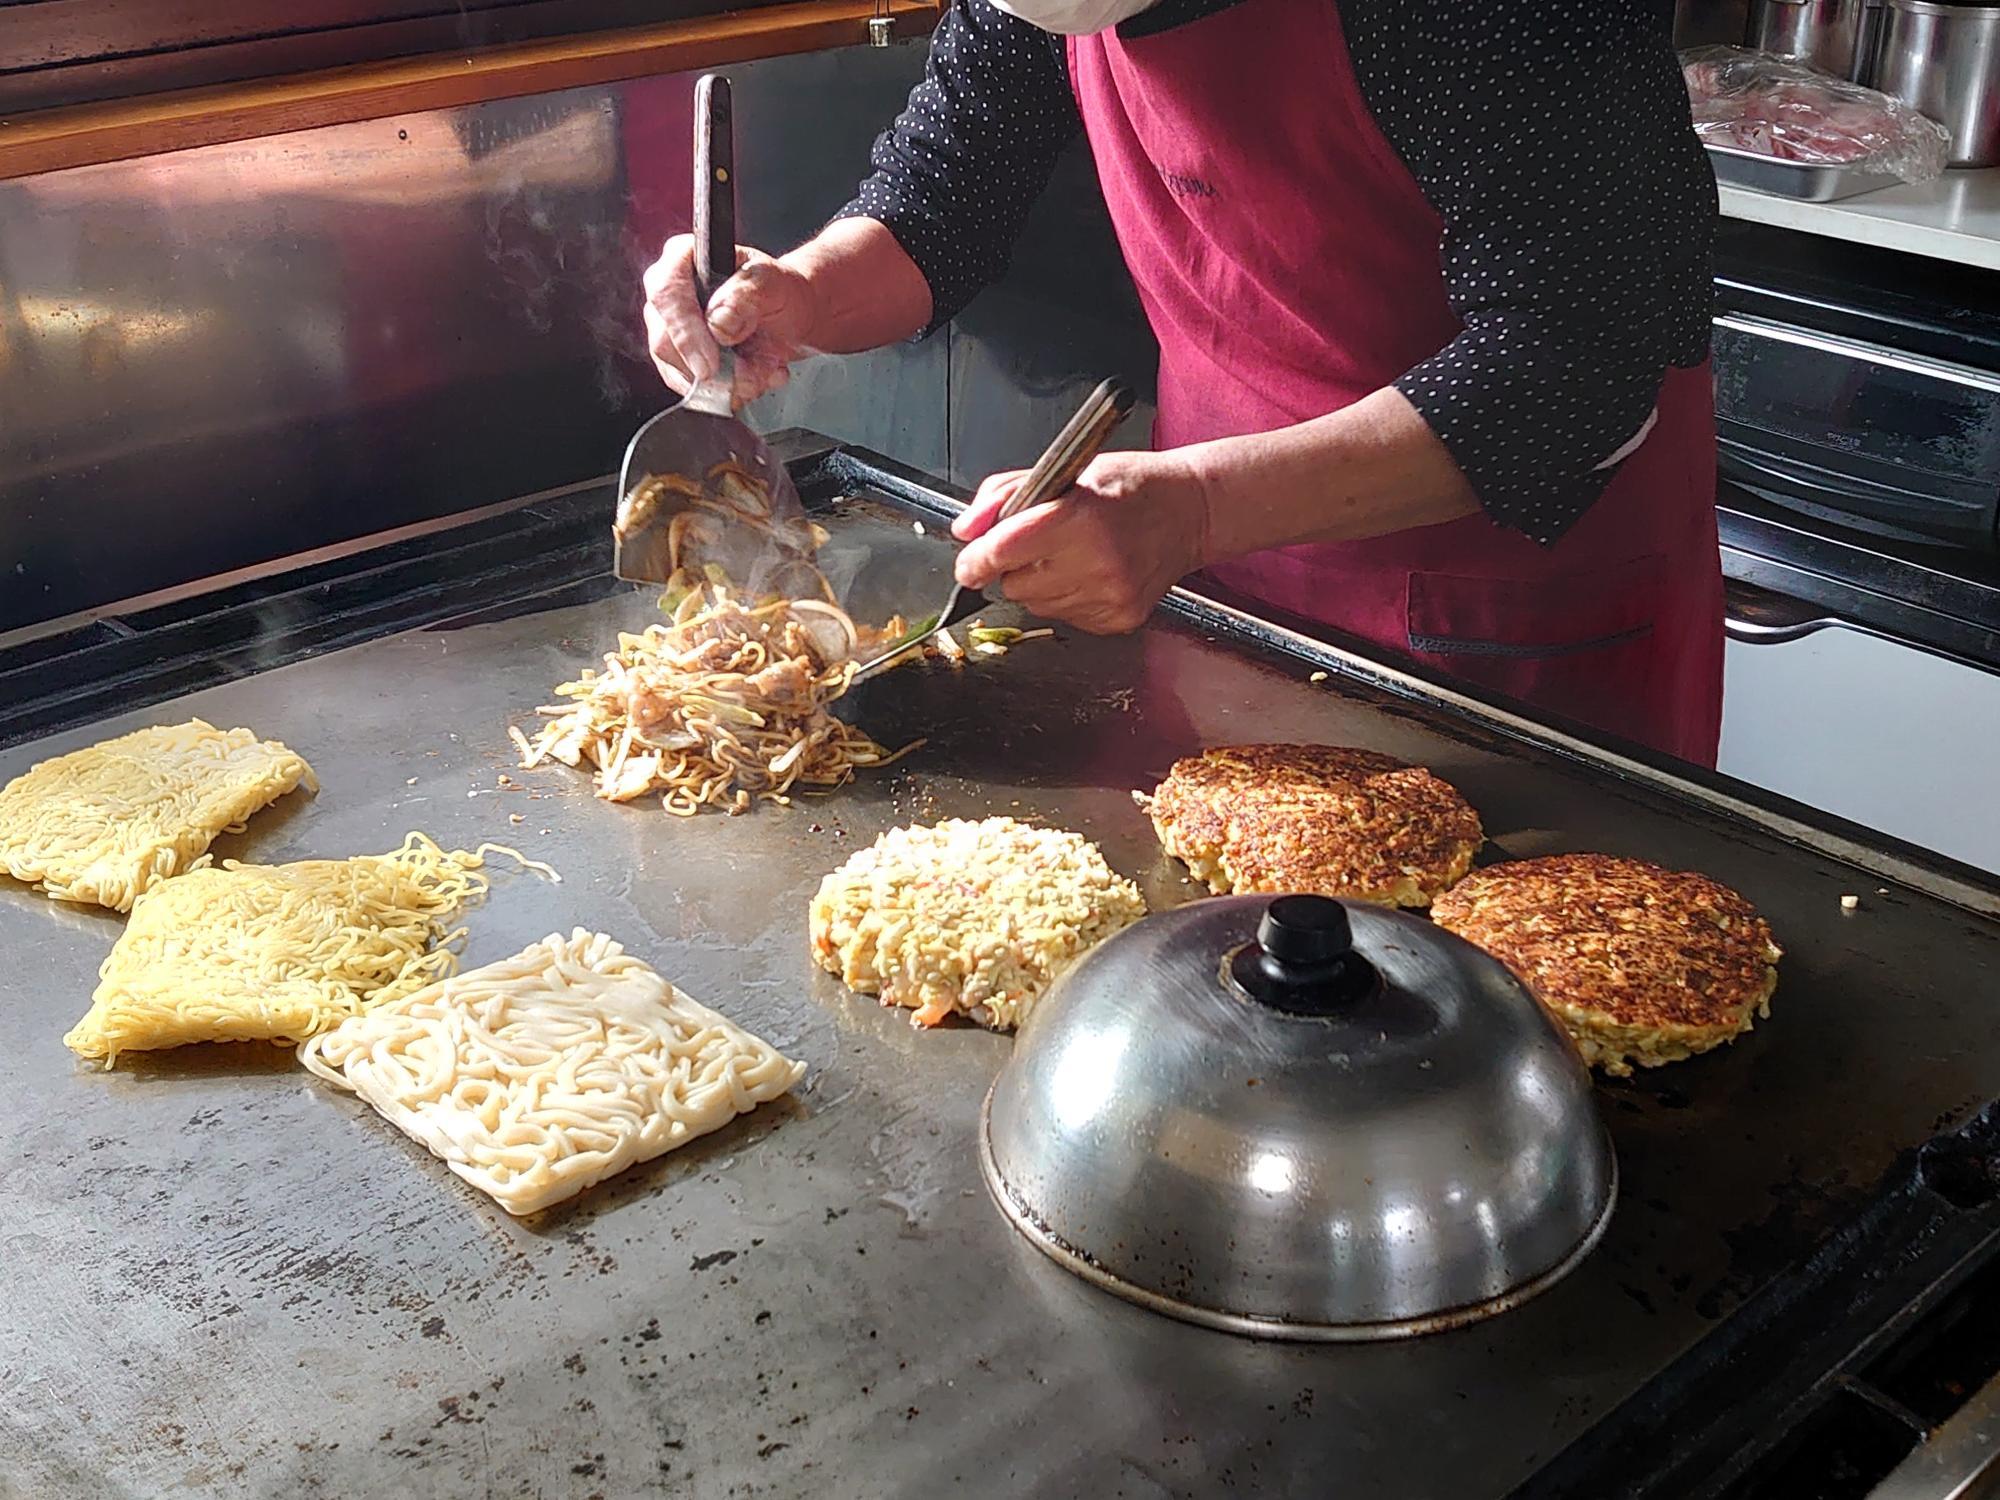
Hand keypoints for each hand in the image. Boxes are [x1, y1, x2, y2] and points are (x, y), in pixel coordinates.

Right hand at [641, 236, 818, 404]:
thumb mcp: (772, 284)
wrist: (791, 316)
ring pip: (677, 371)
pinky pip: (692, 387)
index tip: (709, 365)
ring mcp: (671, 329)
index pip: (666, 294)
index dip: (685, 334)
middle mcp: (670, 294)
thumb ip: (745, 297)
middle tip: (746, 379)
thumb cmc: (778, 290)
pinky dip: (727, 392)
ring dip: (724, 384)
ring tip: (761, 372)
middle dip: (709, 370)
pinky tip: (755, 378)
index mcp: (684, 259)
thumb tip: (717, 324)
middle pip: (664, 341)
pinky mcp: (681, 360)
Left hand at [951, 450, 1211, 634]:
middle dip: (1015, 565)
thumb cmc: (1131, 486)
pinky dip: (1067, 597)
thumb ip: (1005, 495)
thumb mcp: (1065, 470)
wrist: (1191, 512)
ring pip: (1036, 605)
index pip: (1004, 551)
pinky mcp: (1120, 619)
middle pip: (1015, 584)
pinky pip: (1064, 618)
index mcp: (1082, 518)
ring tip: (1074, 553)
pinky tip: (1092, 572)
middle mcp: (1098, 562)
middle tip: (1043, 541)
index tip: (969, 563)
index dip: (976, 560)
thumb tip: (967, 530)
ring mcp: (1111, 596)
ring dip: (1041, 583)